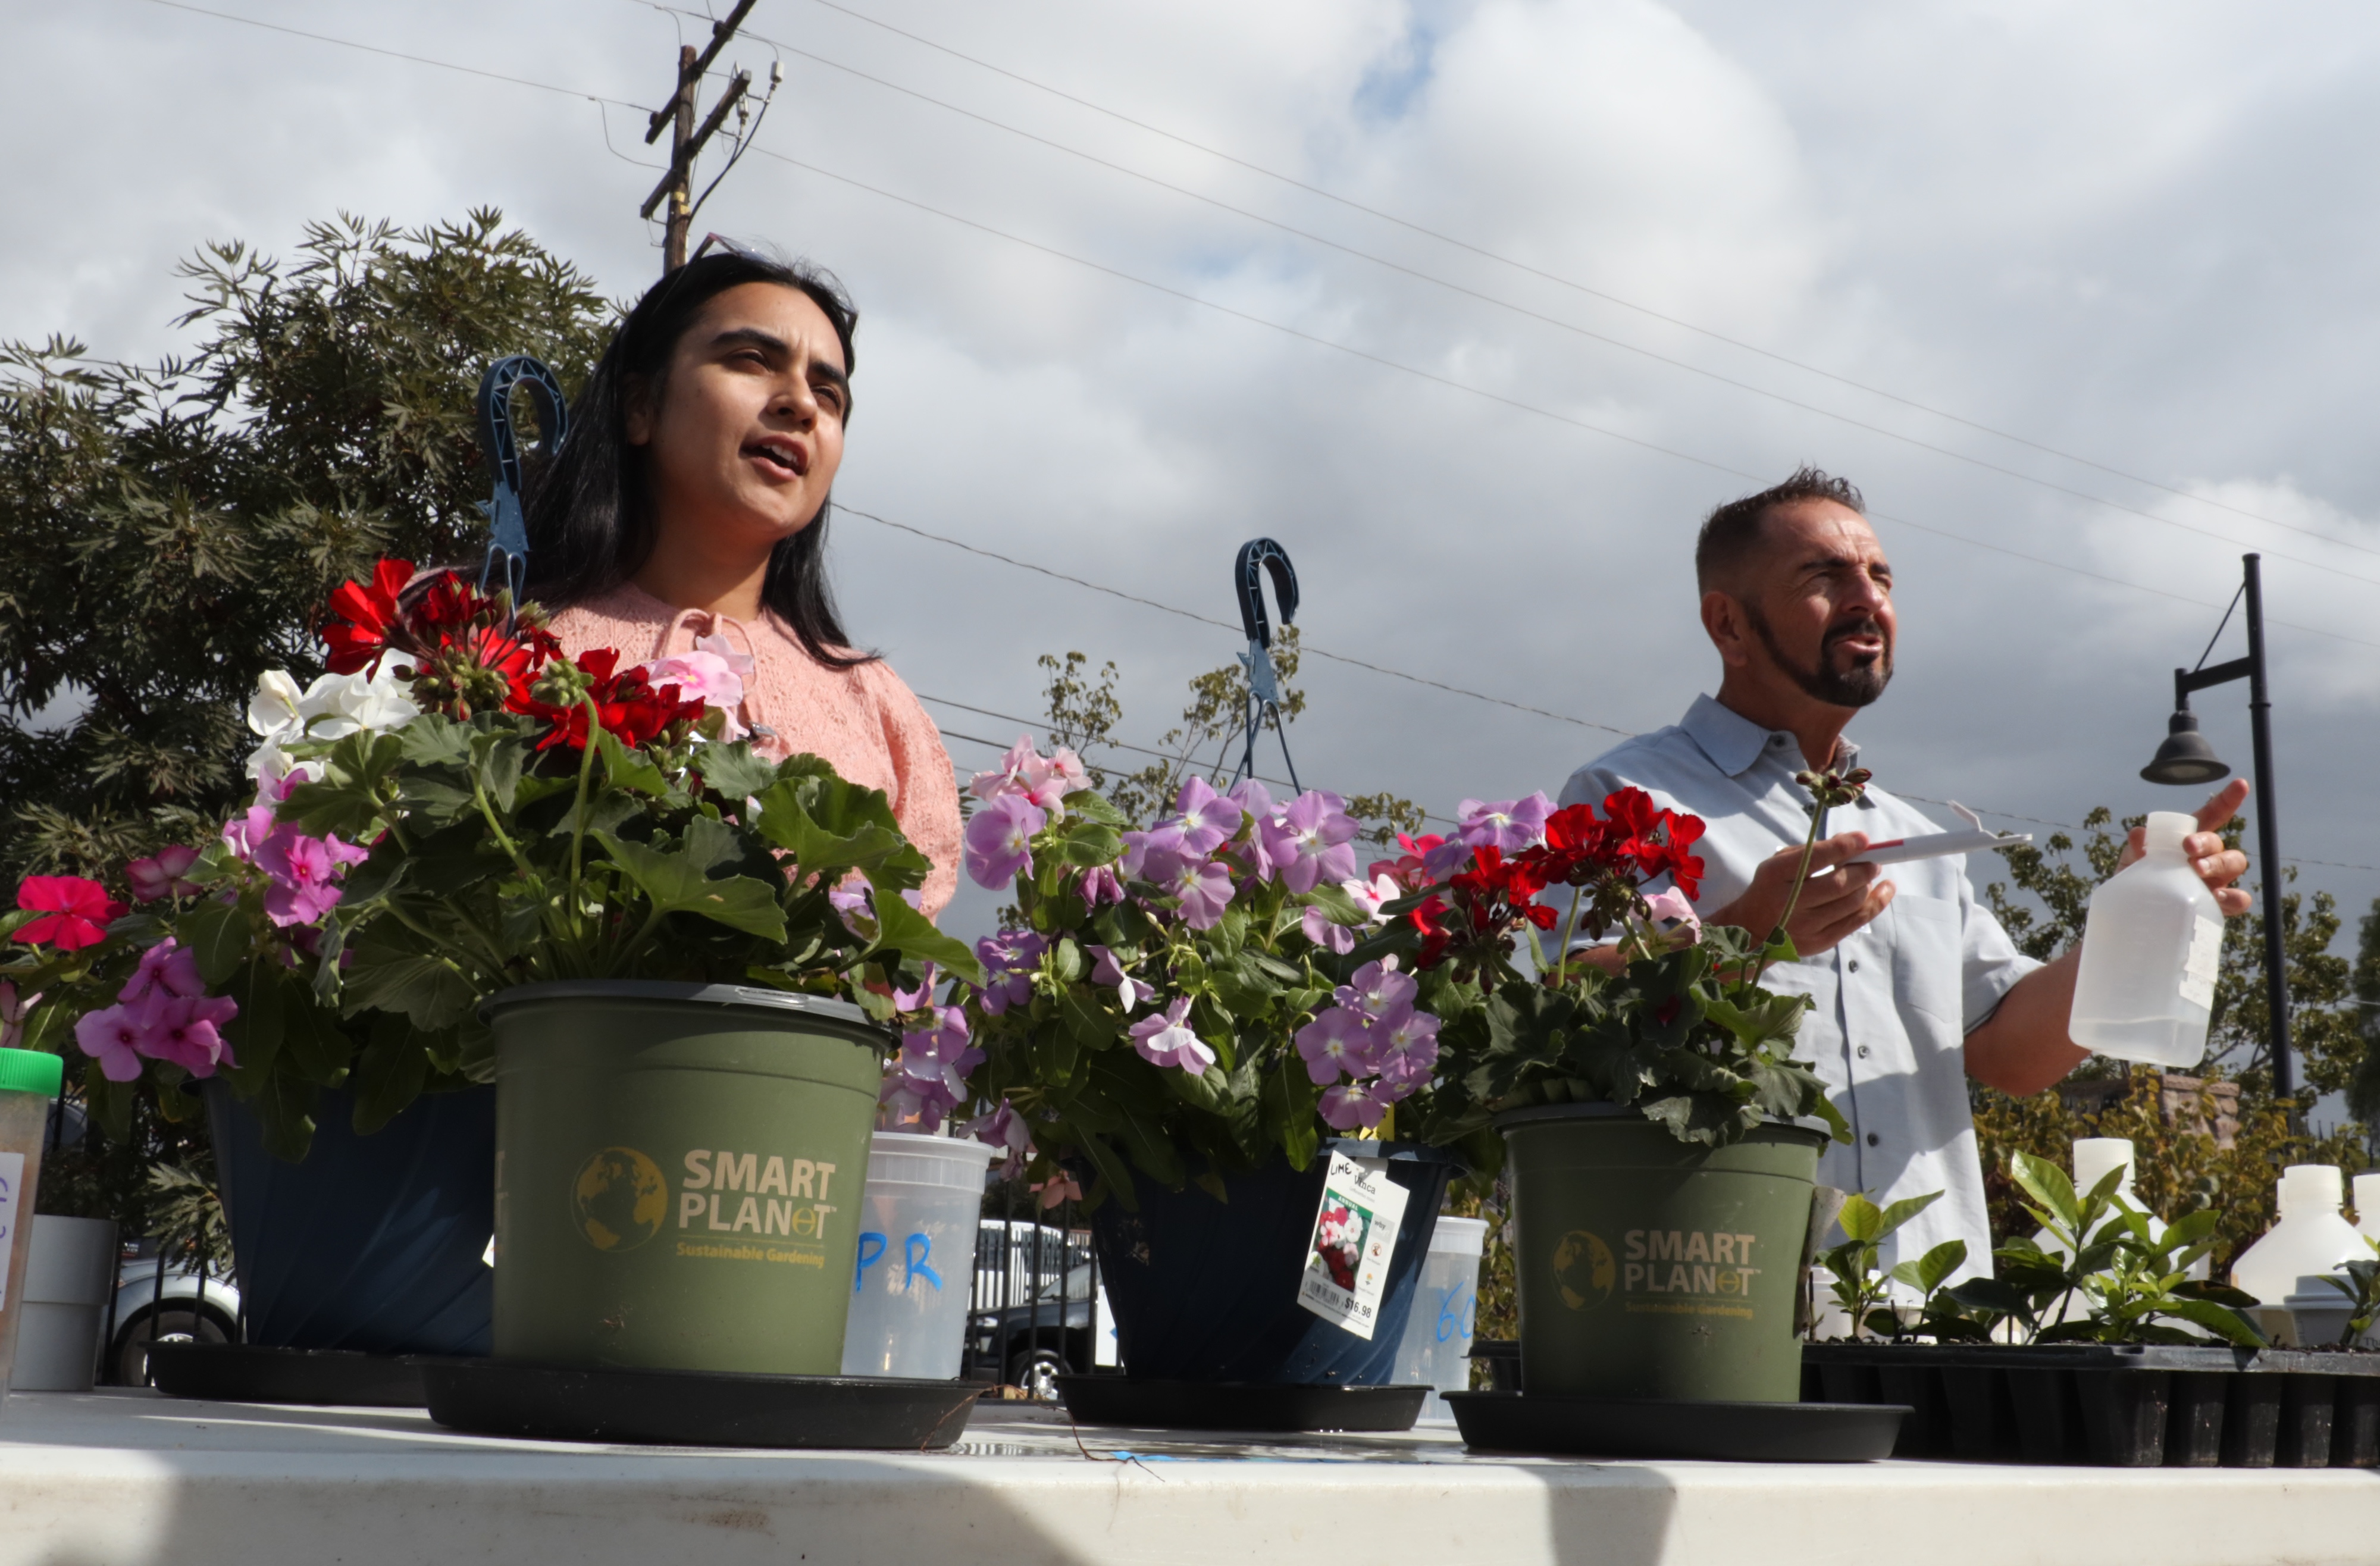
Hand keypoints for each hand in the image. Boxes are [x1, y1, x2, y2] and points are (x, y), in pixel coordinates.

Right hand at [1708, 831, 1893, 959]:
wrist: (1751, 931)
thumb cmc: (1770, 890)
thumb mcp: (1778, 864)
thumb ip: (1812, 852)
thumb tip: (1853, 842)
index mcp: (1776, 876)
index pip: (1815, 858)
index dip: (1843, 847)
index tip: (1864, 839)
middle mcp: (1790, 902)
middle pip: (1839, 884)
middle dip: (1864, 868)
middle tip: (1873, 860)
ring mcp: (1806, 926)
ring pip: (1852, 903)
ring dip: (1870, 885)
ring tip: (1874, 874)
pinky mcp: (1820, 942)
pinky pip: (1856, 922)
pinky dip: (1875, 904)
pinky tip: (1884, 891)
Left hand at [2117, 778, 2253, 916]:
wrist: (2128, 922)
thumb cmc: (2134, 886)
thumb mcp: (2130, 865)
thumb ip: (2135, 849)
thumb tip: (2138, 833)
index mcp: (2188, 842)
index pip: (2211, 817)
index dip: (2226, 800)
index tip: (2240, 784)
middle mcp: (2206, 859)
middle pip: (2219, 843)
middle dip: (2207, 842)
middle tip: (2188, 848)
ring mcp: (2215, 882)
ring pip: (2234, 863)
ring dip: (2218, 864)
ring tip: (2197, 870)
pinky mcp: (2216, 906)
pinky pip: (2238, 900)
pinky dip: (2233, 896)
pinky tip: (2217, 896)